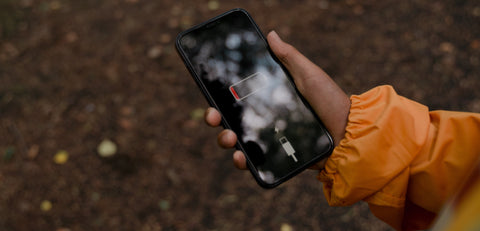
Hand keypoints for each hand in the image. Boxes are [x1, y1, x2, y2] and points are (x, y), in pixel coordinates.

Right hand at [205, 31, 349, 169]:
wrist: (348, 132)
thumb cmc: (330, 100)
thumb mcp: (308, 74)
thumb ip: (289, 57)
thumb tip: (271, 35)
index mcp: (268, 98)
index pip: (236, 97)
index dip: (219, 97)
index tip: (211, 96)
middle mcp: (265, 118)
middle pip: (230, 119)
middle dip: (215, 118)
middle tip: (214, 117)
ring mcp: (269, 139)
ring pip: (237, 141)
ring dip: (225, 139)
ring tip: (230, 137)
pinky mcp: (276, 158)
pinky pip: (254, 162)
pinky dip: (242, 162)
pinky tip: (241, 158)